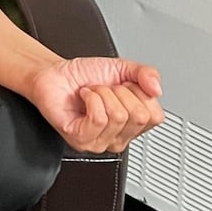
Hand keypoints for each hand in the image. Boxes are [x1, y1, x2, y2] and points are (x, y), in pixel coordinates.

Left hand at [28, 57, 163, 153]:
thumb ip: (146, 74)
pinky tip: (83, 98)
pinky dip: (90, 99)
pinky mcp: (81, 140)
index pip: (155, 116)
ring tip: (91, 93)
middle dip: (119, 92)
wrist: (54, 73)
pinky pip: (98, 119)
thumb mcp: (122, 68)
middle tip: (104, 90)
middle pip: (138, 116)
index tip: (122, 86)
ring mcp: (101, 142)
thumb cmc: (84, 75)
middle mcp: (120, 137)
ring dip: (101, 94)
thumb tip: (157, 89)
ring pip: (118, 116)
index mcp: (133, 125)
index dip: (138, 92)